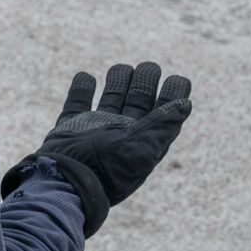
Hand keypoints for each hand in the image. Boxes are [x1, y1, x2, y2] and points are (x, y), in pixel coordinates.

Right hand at [4, 62, 192, 236]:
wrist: (64, 183)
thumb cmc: (106, 169)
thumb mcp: (140, 148)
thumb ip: (162, 125)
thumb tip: (186, 105)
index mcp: (142, 141)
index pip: (163, 116)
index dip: (172, 98)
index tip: (179, 79)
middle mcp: (121, 134)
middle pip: (138, 103)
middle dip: (145, 83)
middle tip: (149, 67)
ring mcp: (95, 130)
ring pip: (110, 100)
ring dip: (118, 82)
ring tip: (122, 68)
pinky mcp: (70, 127)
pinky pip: (76, 104)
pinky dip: (81, 89)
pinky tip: (86, 77)